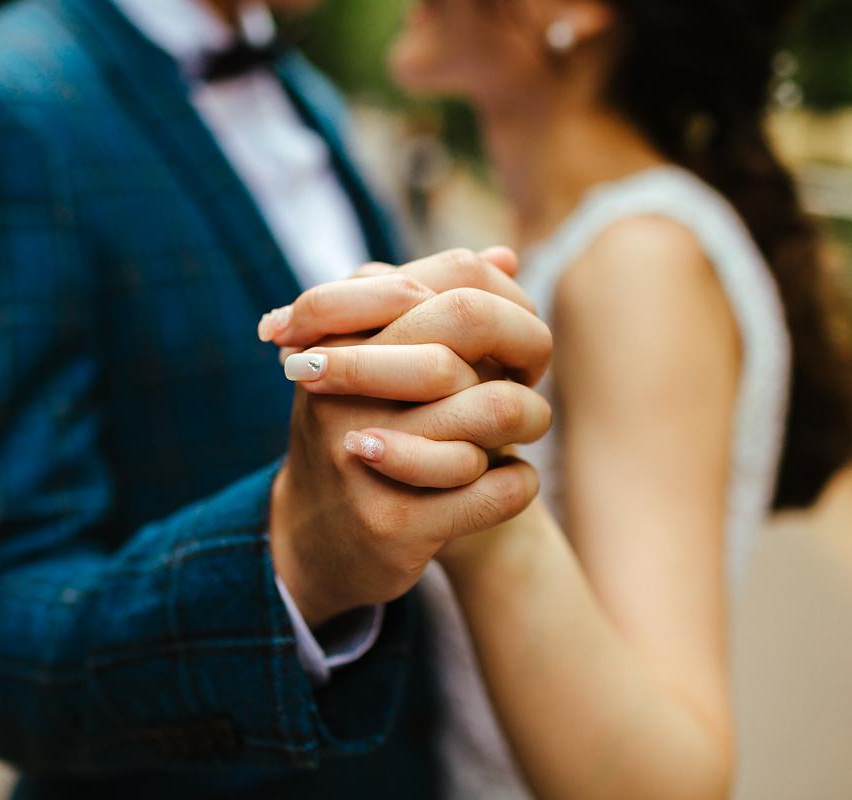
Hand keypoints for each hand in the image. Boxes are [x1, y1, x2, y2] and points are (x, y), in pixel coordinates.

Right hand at [267, 249, 551, 626]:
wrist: (318, 542)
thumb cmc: (368, 432)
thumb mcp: (381, 363)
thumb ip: (435, 308)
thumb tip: (504, 259)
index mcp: (334, 336)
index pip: (436, 276)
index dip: (498, 296)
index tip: (513, 327)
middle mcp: (337, 389)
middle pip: (465, 322)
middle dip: (525, 342)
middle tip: (533, 373)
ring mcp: (360, 456)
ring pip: (492, 407)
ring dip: (531, 415)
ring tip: (526, 426)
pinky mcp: (390, 523)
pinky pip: (496, 488)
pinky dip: (520, 482)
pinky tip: (512, 479)